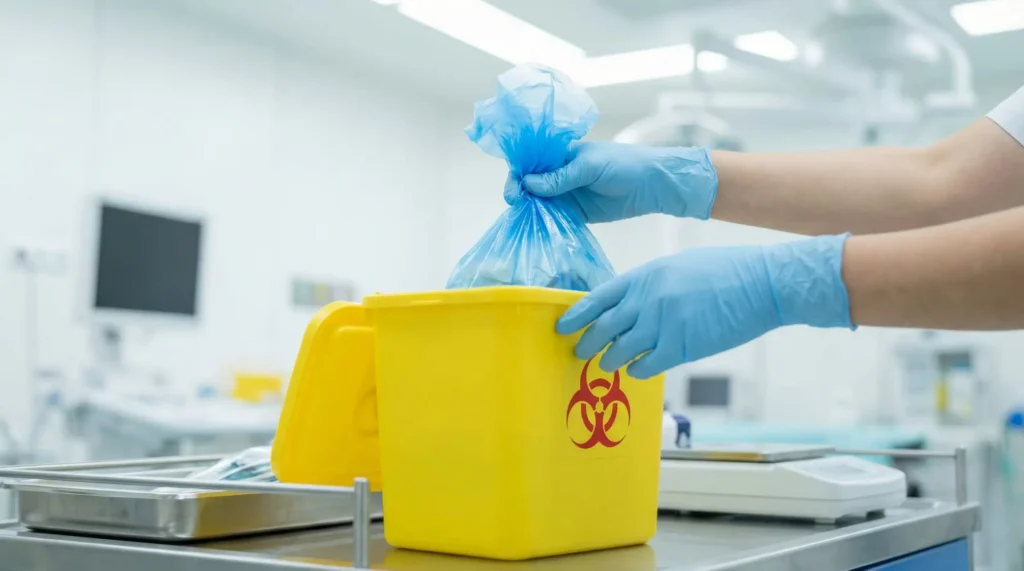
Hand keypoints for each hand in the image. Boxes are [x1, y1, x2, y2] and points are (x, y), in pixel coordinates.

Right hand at [503, 142, 718, 222]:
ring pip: (540, 202)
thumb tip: (528, 183)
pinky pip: (555, 218)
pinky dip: (545, 224)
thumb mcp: (590, 166)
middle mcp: (559, 174)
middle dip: (519, 193)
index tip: (513, 189)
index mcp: (560, 154)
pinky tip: (536, 230)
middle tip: (515, 204)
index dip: (518, 173)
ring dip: (530, 210)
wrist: (652, 184)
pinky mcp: (576, 213)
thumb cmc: (623, 164)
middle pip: (530, 184)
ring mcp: (567, 195)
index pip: (531, 161)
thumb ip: (560, 177)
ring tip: (522, 219)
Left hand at [556, 235, 853, 378]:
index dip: (576, 315)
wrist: (759, 284)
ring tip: (604, 365)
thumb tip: (629, 304)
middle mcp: (646, 302)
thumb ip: (648, 285)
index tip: (563, 326)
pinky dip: (636, 370)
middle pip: (602, 329)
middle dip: (586, 343)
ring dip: (608, 361)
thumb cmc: (723, 270)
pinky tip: (635, 370)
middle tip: (579, 351)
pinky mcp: (681, 348)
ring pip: (618, 352)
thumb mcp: (676, 267)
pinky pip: (645, 366)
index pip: (597, 299)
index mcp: (643, 277)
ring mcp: (661, 326)